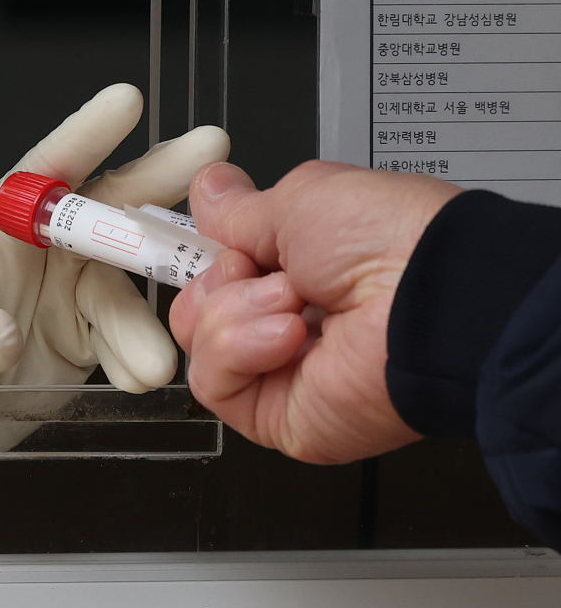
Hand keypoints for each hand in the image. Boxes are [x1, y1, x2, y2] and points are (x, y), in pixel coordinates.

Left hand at [0, 84, 229, 543]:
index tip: (126, 99)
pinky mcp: (88, 336)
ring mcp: (69, 292)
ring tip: (151, 366)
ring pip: (128, 288)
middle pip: (109, 207)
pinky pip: (129, 337)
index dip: (86, 134)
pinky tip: (138, 380)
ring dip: (146, 321)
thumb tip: (0, 333)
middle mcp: (41, 249)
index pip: (44, 171)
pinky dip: (139, 357)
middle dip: (161, 177)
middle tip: (215, 144)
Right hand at [169, 160, 462, 463]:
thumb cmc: (388, 241)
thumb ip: (241, 208)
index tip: (177, 235)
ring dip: (234, 311)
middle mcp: (291, 318)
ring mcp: (282, 371)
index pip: (221, 266)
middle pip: (197, 306)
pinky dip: (239, 349)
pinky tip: (287, 334)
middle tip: (255, 266)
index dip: (199, 252)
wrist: (430, 301)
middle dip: (217, 279)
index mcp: (302, 266)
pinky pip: (213, 382)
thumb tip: (210, 191)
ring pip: (198, 341)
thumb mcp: (300, 197)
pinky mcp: (277, 415)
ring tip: (293, 301)